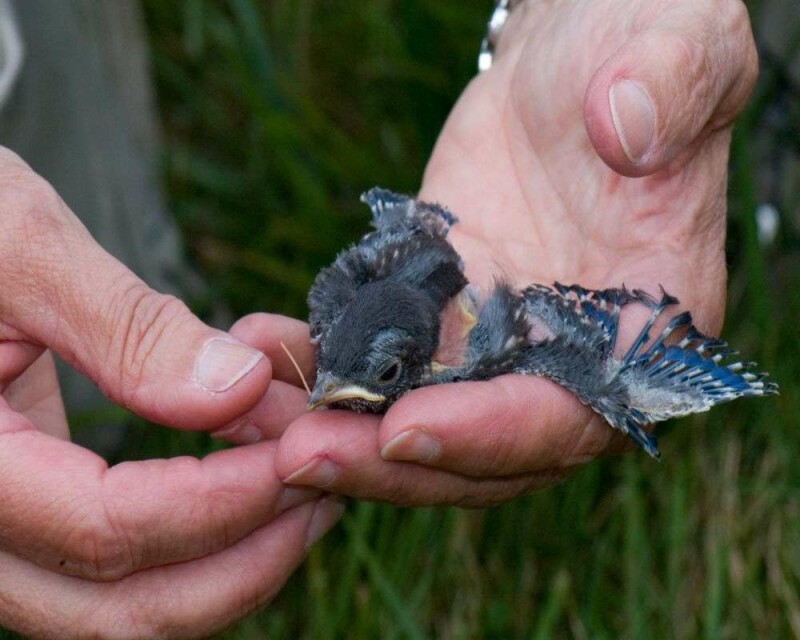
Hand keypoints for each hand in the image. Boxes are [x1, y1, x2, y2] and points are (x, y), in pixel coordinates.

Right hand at [0, 148, 341, 638]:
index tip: (301, 450)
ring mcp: (1, 528)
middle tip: (326, 491)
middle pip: (120, 607)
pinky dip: (197, 536)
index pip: (104, 529)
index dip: (220, 501)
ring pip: (123, 604)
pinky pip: (118, 560)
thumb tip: (237, 385)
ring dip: (230, 561)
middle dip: (243, 559)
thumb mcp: (24, 251)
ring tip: (307, 490)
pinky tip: (250, 476)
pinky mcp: (33, 506)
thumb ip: (127, 328)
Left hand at [271, 0, 757, 505]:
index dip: (492, 433)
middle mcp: (566, 362)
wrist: (561, 79)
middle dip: (390, 460)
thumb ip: (662, 92)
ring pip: (415, 424)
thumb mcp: (667, 58)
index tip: (406, 427)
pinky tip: (267, 352)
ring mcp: (494, 350)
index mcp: (640, 330)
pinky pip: (379, 365)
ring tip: (260, 422)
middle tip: (300, 452)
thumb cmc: (632, 61)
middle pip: (478, 452)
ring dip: (340, 435)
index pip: (570, 416)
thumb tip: (626, 124)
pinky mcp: (436, 321)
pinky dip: (325, 373)